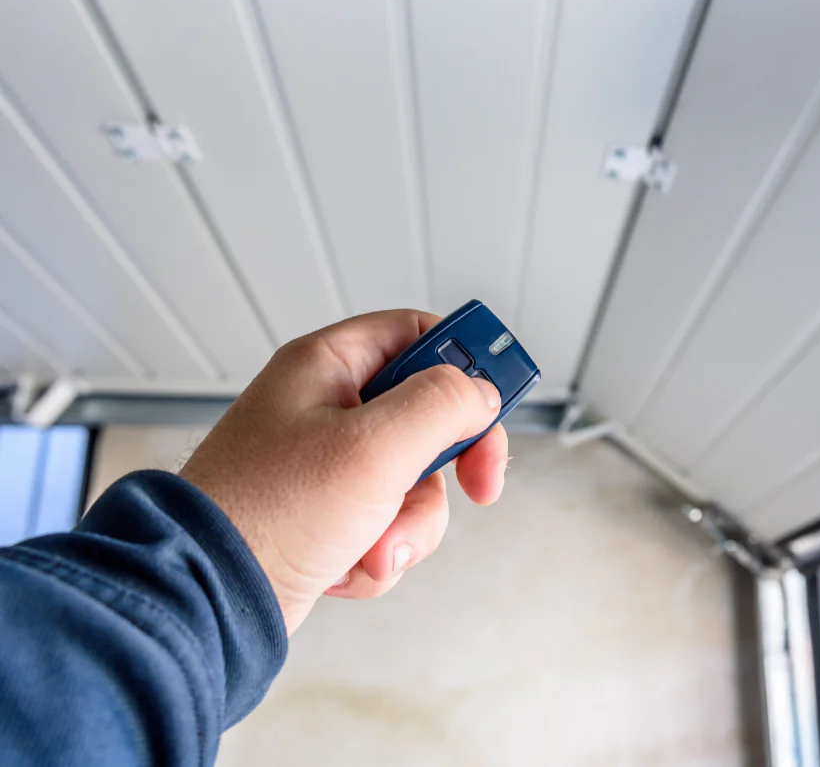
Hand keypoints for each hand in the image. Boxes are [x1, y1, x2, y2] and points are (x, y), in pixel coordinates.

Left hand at [179, 310, 507, 634]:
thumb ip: (441, 405)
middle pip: (428, 415)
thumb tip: (480, 392)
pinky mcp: (327, 516)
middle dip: (447, 466)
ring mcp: (327, 465)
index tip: (499, 398)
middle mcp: (326, 409)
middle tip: (478, 484)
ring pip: (415, 481)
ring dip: (409, 523)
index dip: (465, 362)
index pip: (417, 334)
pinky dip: (379, 552)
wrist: (207, 600)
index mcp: (327, 367)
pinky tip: (347, 566)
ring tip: (374, 546)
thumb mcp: (374, 446)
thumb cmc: (268, 513)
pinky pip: (388, 523)